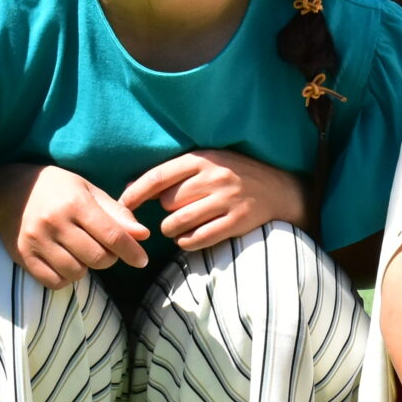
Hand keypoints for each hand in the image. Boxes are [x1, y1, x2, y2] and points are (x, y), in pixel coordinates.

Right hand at [0, 163, 150, 286]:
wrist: (9, 190)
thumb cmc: (57, 189)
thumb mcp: (88, 191)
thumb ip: (117, 214)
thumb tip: (143, 235)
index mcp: (75, 202)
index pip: (112, 235)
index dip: (132, 251)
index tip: (141, 260)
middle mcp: (55, 222)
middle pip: (97, 258)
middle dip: (109, 258)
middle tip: (104, 249)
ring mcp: (37, 240)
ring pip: (77, 273)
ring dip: (85, 267)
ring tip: (80, 252)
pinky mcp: (23, 256)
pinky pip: (54, 282)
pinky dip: (65, 277)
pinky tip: (65, 262)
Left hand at [119, 149, 307, 250]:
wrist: (279, 189)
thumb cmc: (234, 175)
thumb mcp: (207, 162)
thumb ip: (174, 173)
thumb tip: (130, 189)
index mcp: (202, 158)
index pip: (158, 177)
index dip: (135, 193)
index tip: (122, 205)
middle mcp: (214, 177)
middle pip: (167, 204)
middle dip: (166, 212)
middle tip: (176, 212)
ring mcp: (227, 200)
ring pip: (177, 224)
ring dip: (172, 230)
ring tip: (178, 228)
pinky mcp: (236, 222)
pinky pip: (197, 239)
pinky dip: (187, 242)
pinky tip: (190, 238)